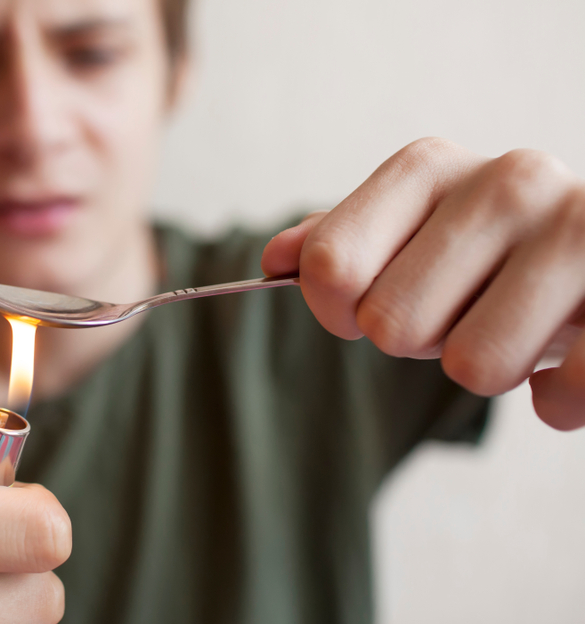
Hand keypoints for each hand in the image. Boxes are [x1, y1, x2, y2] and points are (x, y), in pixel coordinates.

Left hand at [262, 138, 584, 429]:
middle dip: (420, 339)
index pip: (330, 266)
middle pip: (392, 324)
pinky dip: (555, 401)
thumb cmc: (492, 258)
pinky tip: (561, 368)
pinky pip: (560, 391)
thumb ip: (342, 242)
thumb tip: (276, 258)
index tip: (366, 307)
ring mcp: (577, 229)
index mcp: (429, 168)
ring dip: (485, 369)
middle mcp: (506, 182)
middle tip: (465, 312)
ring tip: (515, 327)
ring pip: (471, 365)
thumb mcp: (412, 237)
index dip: (337, 310)